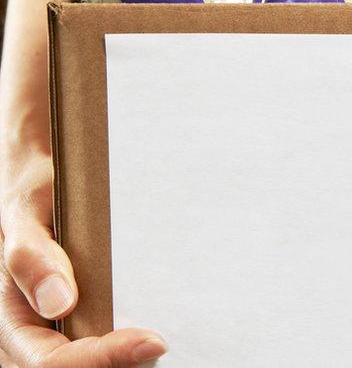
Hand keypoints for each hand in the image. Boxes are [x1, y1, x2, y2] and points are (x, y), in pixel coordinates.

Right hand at [0, 150, 165, 366]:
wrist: (44, 180)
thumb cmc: (35, 195)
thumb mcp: (25, 211)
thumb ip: (31, 256)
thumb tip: (59, 302)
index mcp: (10, 316)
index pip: (50, 361)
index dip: (100, 358)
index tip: (151, 341)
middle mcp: (30, 332)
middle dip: (118, 364)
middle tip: (159, 343)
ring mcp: (55, 331)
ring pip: (88, 364)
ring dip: (124, 361)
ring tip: (156, 342)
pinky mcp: (80, 322)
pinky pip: (99, 343)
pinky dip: (126, 348)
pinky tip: (149, 334)